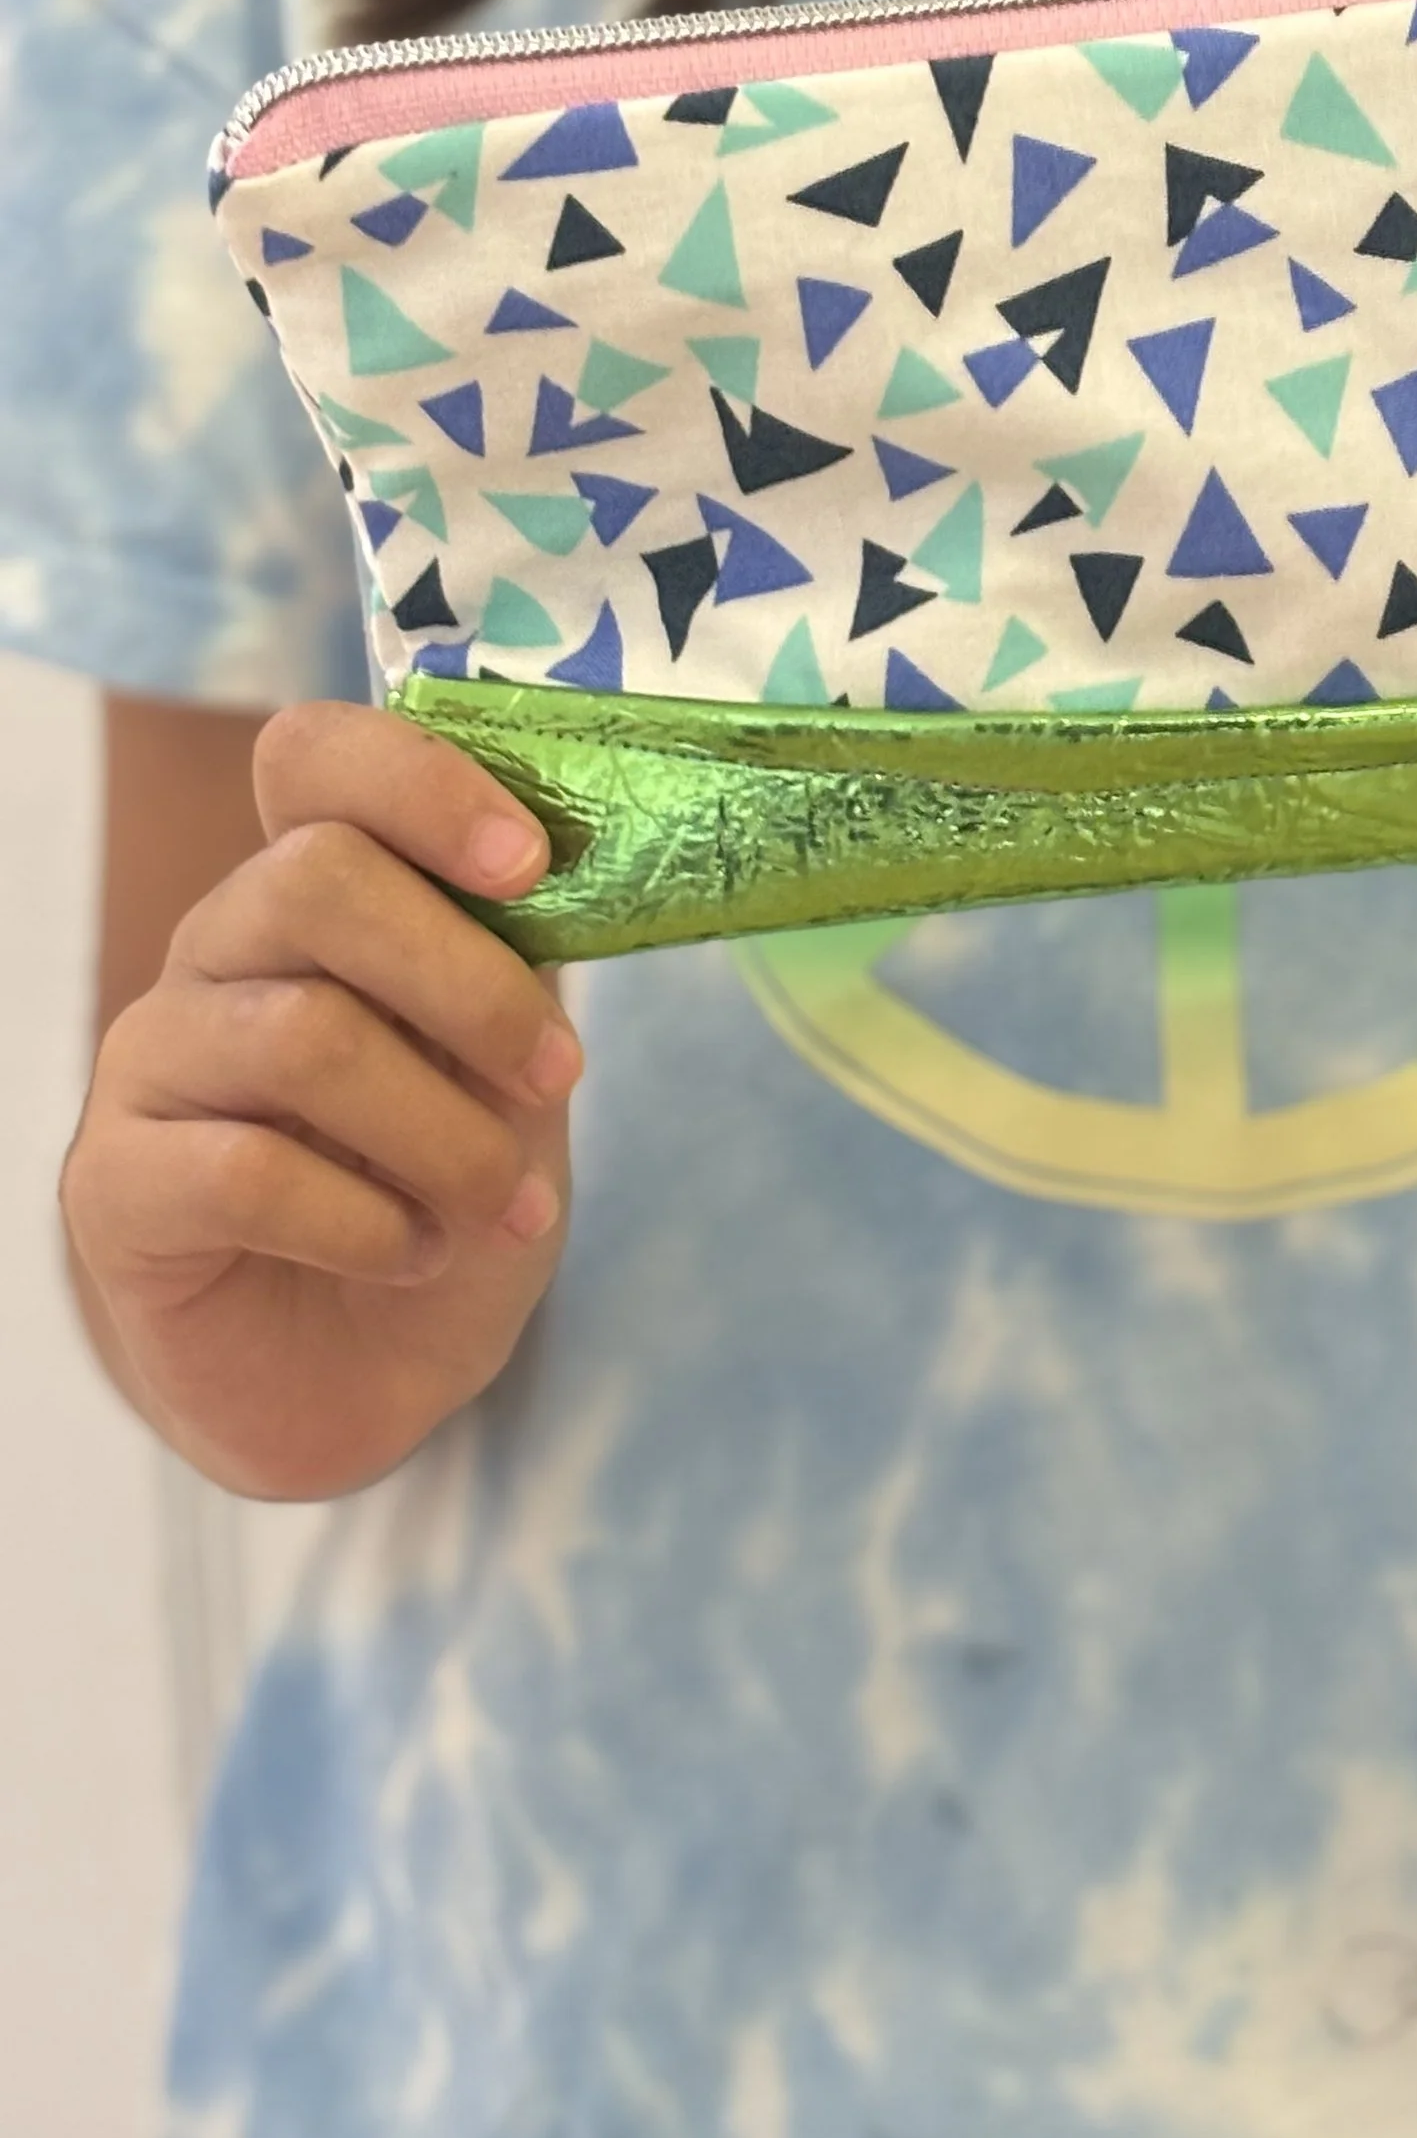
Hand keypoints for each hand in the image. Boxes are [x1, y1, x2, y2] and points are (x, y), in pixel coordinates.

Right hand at [60, 705, 577, 1497]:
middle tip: (558, 1080)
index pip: (315, 759)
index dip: (422, 784)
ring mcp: (152, 1063)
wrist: (366, 1378)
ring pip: (301, 1036)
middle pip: (316, 880)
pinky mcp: (114, 1186)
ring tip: (500, 1208)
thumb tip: (581, 874)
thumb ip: (522, 961)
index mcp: (315, 895)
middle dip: (472, 986)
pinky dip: (366, 1224)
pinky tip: (411, 1257)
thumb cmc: (443, 1195)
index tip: (532, 862)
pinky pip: (244, 1172)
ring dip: (443, 1135)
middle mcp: (217, 953)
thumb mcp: (514, 1068)